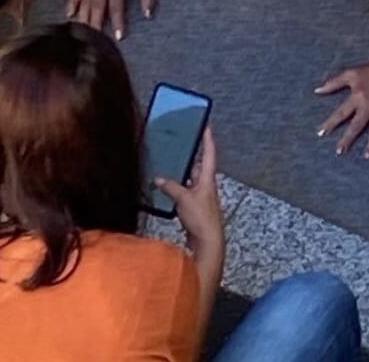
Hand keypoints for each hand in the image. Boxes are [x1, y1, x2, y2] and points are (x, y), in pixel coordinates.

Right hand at [66, 0, 154, 39]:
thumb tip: (148, 15)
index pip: (116, 8)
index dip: (118, 23)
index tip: (119, 37)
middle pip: (97, 8)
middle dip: (96, 26)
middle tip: (95, 42)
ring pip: (84, 5)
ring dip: (83, 20)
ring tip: (82, 35)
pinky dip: (71, 6)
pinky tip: (69, 17)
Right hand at [155, 127, 223, 254]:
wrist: (208, 242)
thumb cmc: (202, 218)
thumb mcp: (184, 199)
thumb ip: (171, 187)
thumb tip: (158, 179)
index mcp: (207, 179)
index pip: (209, 153)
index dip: (208, 139)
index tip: (206, 125)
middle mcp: (206, 185)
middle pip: (200, 165)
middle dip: (192, 155)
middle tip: (183, 143)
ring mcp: (201, 197)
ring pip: (191, 179)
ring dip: (182, 173)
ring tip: (169, 163)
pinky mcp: (195, 208)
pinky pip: (185, 192)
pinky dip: (177, 188)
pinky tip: (167, 188)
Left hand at [315, 58, 368, 157]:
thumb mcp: (351, 74)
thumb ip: (333, 83)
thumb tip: (317, 91)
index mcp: (357, 97)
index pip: (340, 113)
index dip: (330, 124)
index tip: (320, 134)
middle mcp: (368, 106)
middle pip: (356, 125)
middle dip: (348, 139)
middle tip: (340, 152)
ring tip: (368, 156)